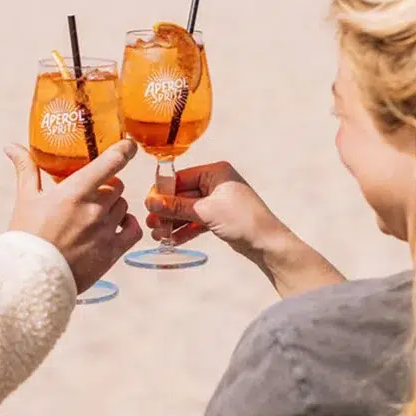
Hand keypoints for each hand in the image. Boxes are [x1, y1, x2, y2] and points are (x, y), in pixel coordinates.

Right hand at [6, 139, 142, 293]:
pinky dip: (129, 224)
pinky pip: (133, 230)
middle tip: (91, 193)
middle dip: (107, 186)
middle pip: (117, 186)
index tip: (128, 144)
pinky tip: (117, 225)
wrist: (30, 278)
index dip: (124, 149)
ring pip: (123, 206)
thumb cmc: (27, 236)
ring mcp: (105, 231)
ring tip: (95, 214)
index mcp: (75, 192)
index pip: (111, 162)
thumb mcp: (26, 198)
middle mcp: (94, 209)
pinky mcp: (111, 252)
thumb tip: (11, 146)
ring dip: (114, 206)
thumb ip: (26, 169)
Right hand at [145, 160, 344, 296]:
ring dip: (173, 222)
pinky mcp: (220, 217)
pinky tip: (172, 240)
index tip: (148, 204)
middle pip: (182, 194)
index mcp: (215, 172)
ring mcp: (218, 201)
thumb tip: (152, 202)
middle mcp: (216, 183)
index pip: (180, 178)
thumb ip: (177, 206)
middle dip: (166, 210)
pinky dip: (185, 229)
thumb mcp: (206, 211)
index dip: (163, 192)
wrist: (267, 243)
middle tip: (151, 224)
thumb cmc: (242, 220)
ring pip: (188, 209)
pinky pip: (196, 220)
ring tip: (158, 235)